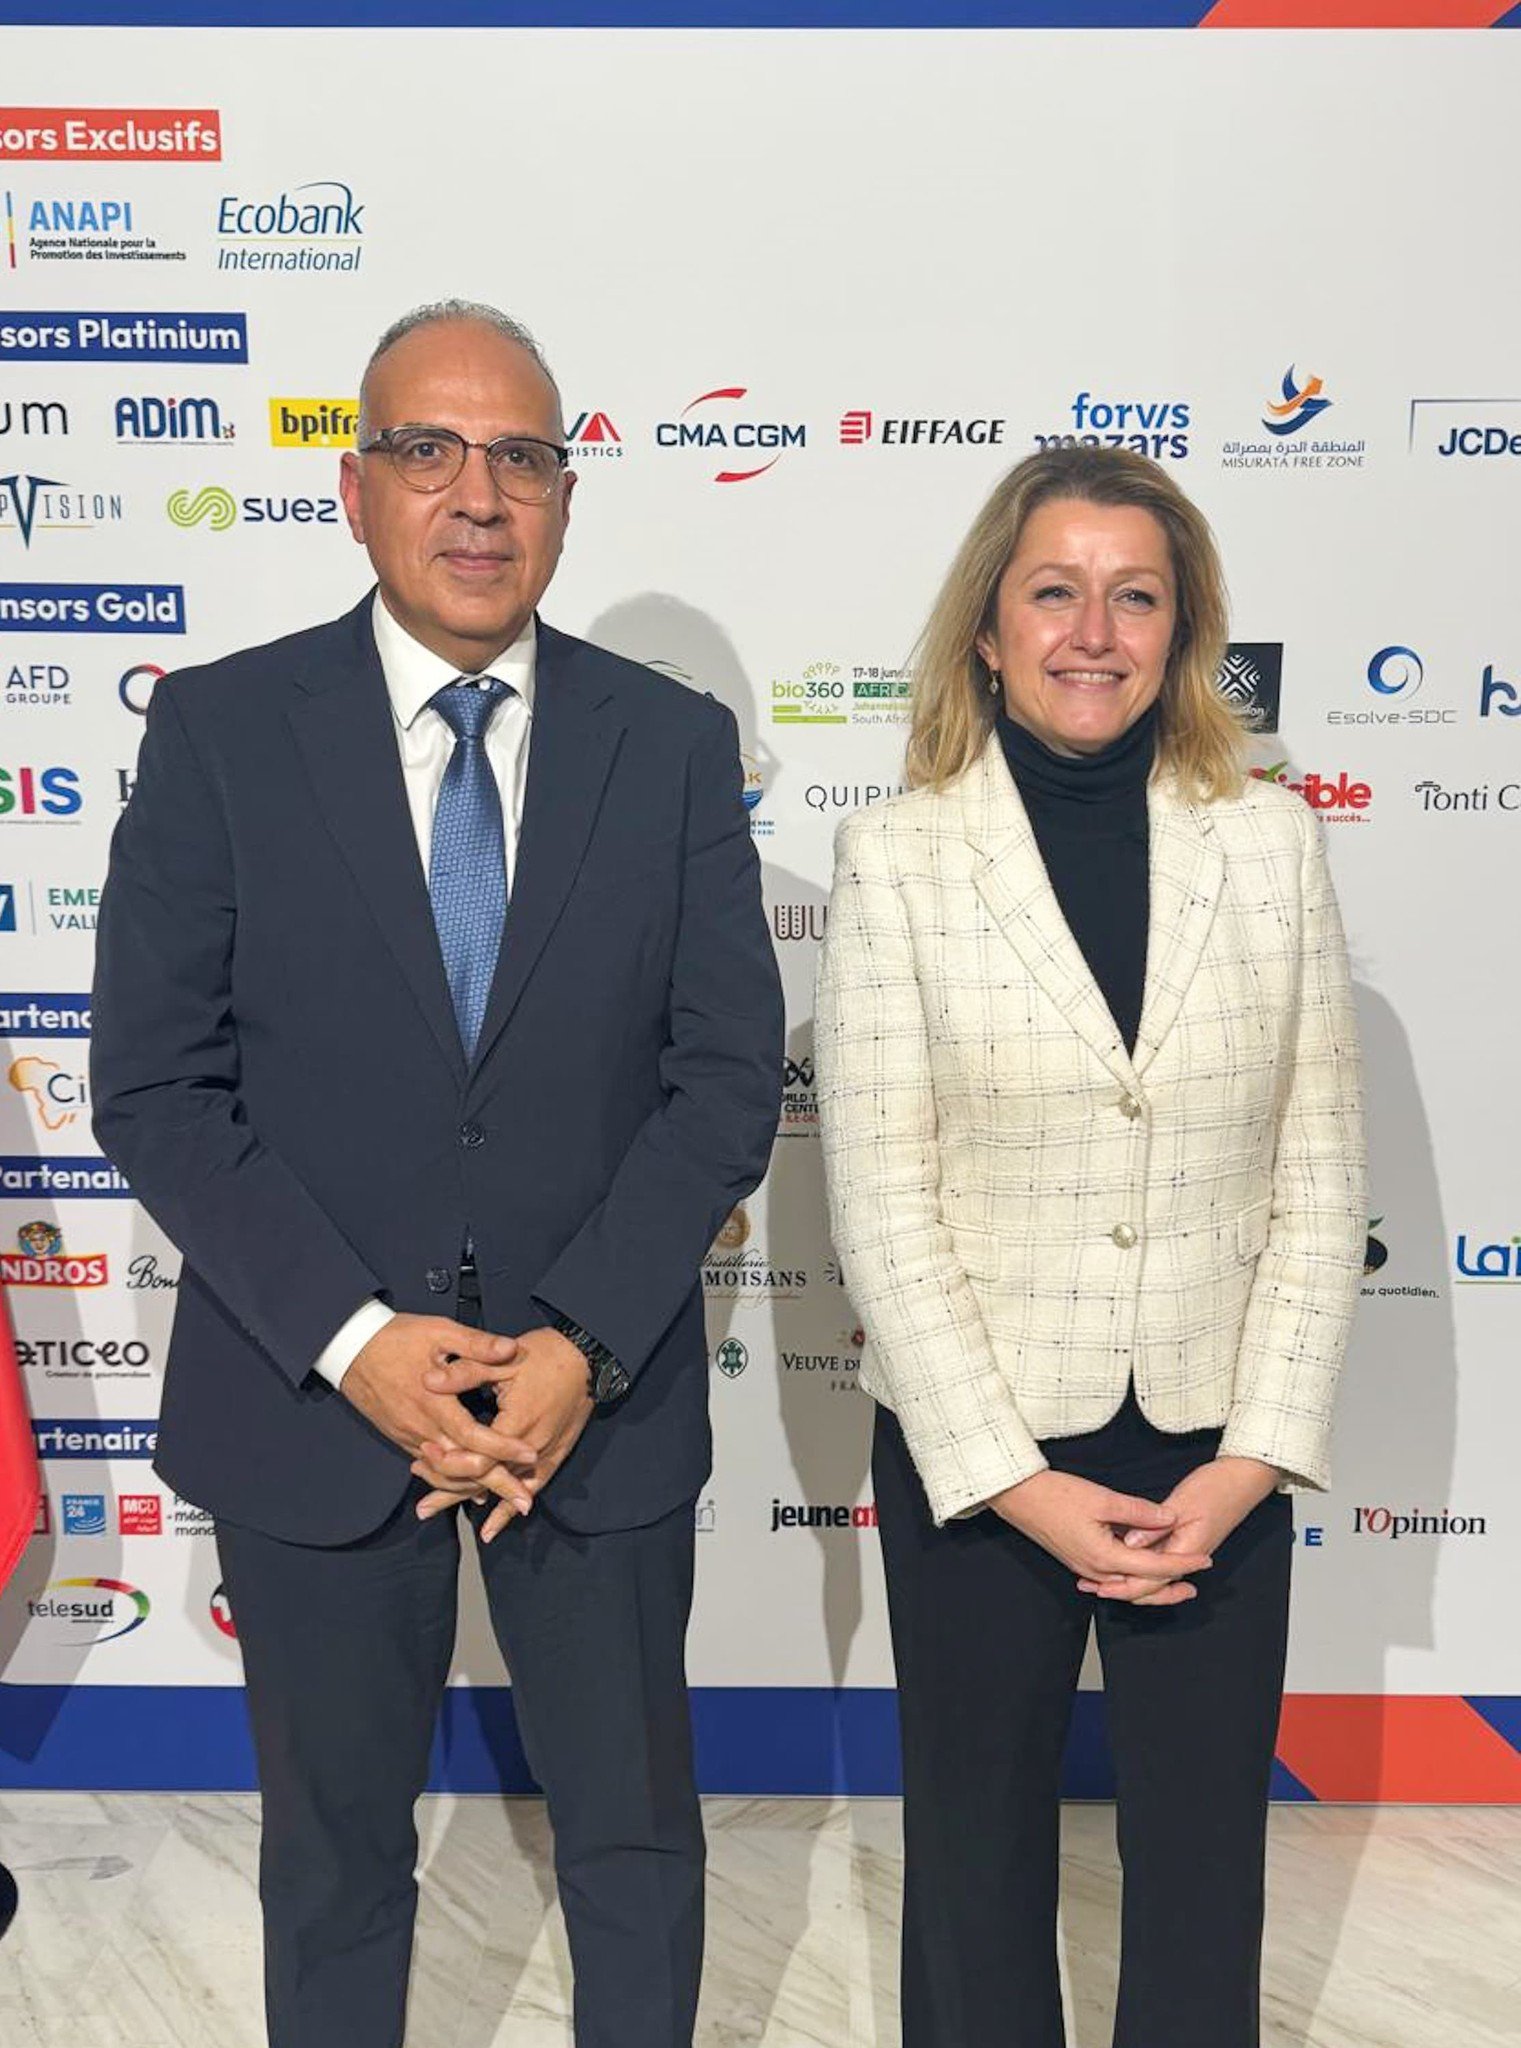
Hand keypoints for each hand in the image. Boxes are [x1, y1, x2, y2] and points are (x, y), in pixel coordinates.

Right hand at [338, 1312, 536, 1518]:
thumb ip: (476, 1344)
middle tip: (526, 1500)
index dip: (503, 1448)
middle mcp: (422, 1427)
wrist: (350, 1349)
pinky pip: (431, 1468)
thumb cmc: (395, 1338)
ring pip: (446, 1473)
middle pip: (464, 1466)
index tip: (531, 1456)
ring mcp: (410, 1436)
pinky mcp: (401, 1439)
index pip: (474, 1436)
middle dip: (498, 1484)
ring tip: (505, 1498)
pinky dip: (453, 1480)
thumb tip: (509, 1348)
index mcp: (435, 1401)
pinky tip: (471, 1485)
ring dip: (476, 1488)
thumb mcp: (439, 1331)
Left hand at [417, 1327, 595, 1539]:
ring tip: (432, 1508)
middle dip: (448, 1487)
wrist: (587, 1359)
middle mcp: (531, 1448)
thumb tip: (427, 1379)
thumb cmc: (544, 1355)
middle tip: (420, 1499)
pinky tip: (489, 1530)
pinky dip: (507, 1511)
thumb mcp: (501, 1359)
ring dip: (466, 1497)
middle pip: (484, 1478)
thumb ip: (464, 1371)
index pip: (476, 1456)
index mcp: (517, 1423)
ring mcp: (543, 1456)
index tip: (421, 1457)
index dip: (447, 1459)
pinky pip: (528, 1491)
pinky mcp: (553, 1458)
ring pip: (500, 1487)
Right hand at [988, 1468, 1212, 1606]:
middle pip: (1141, 1588)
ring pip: (1125, 1586)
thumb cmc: (1055, 1494)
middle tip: (1195, 1585)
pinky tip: (1136, 1570)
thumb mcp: (1102, 1498)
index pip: (1154, 1567)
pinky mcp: (1078, 1560)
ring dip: (1151, 1585)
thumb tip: (1169, 1519)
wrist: (1018, 1497)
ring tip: (1172, 1580)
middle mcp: (1096, 1570)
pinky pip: (1111, 1579)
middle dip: (1169, 1588)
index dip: (1183, 1564)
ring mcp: (1084, 1568)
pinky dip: (1130, 1579)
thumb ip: (1139, 1511)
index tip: (1205, 1561)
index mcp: (1105, 1557)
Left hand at [1078, 1456, 1279, 1605]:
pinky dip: (1138, 1562)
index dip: (1124, 1586)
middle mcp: (1186, 1556)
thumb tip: (1130, 1544)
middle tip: (1090, 1586)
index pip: (1152, 1580)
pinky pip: (1158, 1559)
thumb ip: (1154, 1526)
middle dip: (1120, 1587)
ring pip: (1154, 1574)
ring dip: (1127, 1578)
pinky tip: (1122, 1556)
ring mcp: (1185, 1550)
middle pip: (1151, 1584)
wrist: (1244, 1479)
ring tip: (1099, 1578)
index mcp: (1186, 1551)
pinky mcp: (1184, 1540)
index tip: (1100, 1587)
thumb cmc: (1217, 1487)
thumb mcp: (1182, 1502)